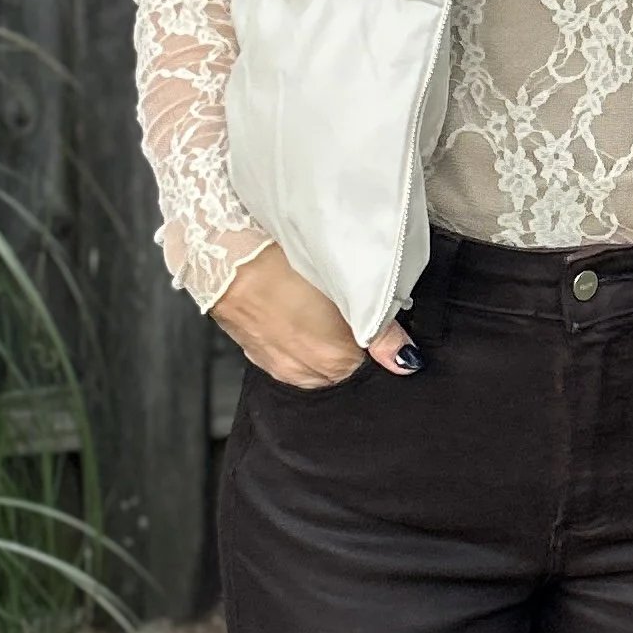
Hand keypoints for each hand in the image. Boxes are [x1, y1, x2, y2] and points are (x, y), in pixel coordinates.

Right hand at [209, 241, 423, 387]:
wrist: (226, 258)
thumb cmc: (283, 266)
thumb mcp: (344, 288)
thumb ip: (381, 330)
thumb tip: (406, 360)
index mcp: (334, 362)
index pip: (371, 366)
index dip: (378, 342)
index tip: (379, 321)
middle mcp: (305, 373)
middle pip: (344, 369)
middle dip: (353, 347)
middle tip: (352, 312)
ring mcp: (278, 365)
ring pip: (316, 365)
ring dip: (324, 345)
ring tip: (323, 310)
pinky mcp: (256, 354)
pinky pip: (288, 357)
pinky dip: (299, 341)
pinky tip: (298, 315)